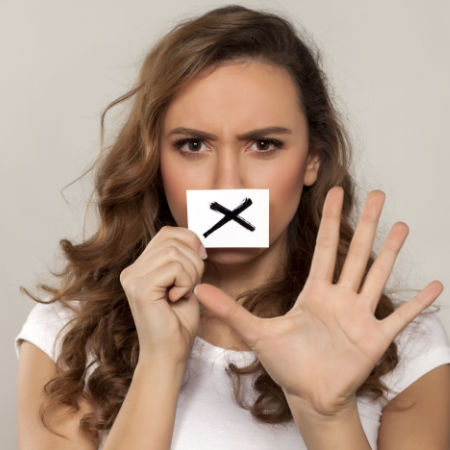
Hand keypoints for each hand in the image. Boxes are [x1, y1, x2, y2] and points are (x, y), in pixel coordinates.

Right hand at [120, 226, 206, 366]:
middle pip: (172, 239)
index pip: (167, 233)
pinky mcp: (140, 288)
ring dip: (191, 273)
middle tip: (191, 284)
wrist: (170, 354)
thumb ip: (183, 258)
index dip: (190, 240)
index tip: (202, 259)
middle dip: (193, 259)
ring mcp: (132, 278)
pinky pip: (175, 268)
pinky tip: (177, 299)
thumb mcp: (184, 281)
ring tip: (183, 293)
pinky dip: (186, 282)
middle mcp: (131, 270)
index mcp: (140, 267)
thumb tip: (195, 239)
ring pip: (175, 252)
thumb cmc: (179, 322)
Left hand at [194, 187, 442, 415]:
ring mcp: (360, 316)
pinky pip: (400, 318)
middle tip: (380, 194)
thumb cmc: (286, 364)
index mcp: (314, 292)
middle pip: (356, 253)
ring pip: (377, 276)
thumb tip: (198, 290)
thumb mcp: (256, 332)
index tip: (334, 192)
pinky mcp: (375, 340)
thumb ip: (230, 310)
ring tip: (403, 226)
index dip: (329, 219)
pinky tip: (436, 286)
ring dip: (391, 252)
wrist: (307, 394)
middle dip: (367, 224)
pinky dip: (418, 304)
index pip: (325, 247)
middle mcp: (340, 298)